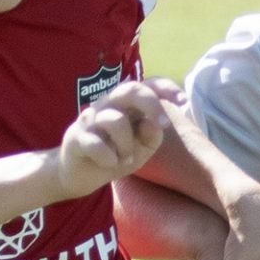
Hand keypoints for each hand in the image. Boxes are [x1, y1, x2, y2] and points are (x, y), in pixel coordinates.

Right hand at [57, 80, 166, 198]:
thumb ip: (151, 137)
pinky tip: (110, 163)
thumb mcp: (140, 150)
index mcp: (126, 104)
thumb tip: (155, 124)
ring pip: (115, 120)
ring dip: (127, 145)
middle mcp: (108, 104)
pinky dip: (108, 157)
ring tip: (124, 160)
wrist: (78, 175)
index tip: (183, 101)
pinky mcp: (76, 138)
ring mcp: (90, 119)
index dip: (165, 88)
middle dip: (152, 105)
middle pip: (131, 89)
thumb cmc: (114, 155)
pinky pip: (96, 143)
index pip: (146, 85)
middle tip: (163, 126)